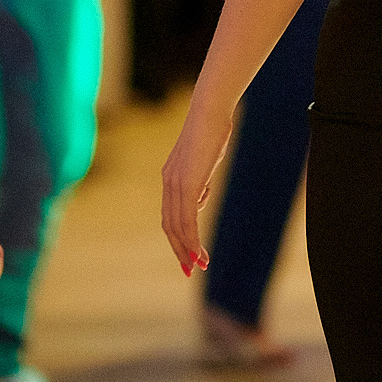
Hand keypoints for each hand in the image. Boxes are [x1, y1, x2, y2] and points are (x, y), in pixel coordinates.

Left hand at [158, 107, 232, 277]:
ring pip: (177, 227)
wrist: (210, 111)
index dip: (178, 236)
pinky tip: (200, 251)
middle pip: (169, 225)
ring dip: (187, 249)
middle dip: (179, 250)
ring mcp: (176, 184)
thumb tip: (201, 196)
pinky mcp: (187, 184)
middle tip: (190, 270)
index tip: (187, 254)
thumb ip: (199, 179)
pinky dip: (191, 239)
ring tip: (199, 266)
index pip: (170, 214)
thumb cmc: (212, 129)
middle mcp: (169, 183)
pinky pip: (186, 219)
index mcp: (171, 177)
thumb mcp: (205, 159)